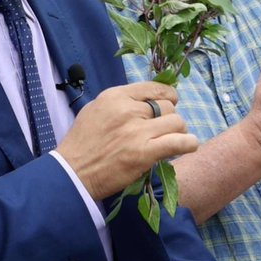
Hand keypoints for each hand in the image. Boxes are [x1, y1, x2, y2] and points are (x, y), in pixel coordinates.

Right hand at [57, 81, 196, 200]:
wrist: (72, 173)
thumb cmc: (81, 143)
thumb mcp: (95, 110)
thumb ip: (120, 103)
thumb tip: (147, 101)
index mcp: (115, 96)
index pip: (153, 87)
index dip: (167, 95)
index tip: (169, 103)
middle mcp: (128, 110)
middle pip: (167, 106)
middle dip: (169, 117)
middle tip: (164, 130)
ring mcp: (137, 131)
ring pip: (177, 122)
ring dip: (178, 131)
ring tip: (172, 140)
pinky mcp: (145, 153)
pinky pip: (179, 142)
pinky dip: (188, 143)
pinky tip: (188, 145)